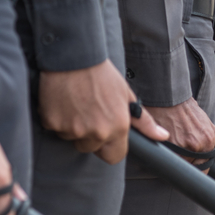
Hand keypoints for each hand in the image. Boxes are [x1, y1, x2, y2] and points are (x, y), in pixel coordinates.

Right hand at [39, 59, 164, 163]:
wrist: (73, 58)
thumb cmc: (102, 75)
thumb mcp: (128, 96)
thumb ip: (144, 122)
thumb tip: (163, 136)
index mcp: (118, 127)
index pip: (114, 157)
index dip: (110, 148)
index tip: (107, 138)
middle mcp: (96, 132)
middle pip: (91, 149)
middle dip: (90, 137)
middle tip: (89, 114)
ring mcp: (72, 129)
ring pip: (72, 138)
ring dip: (73, 127)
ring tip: (76, 104)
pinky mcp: (52, 123)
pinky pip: (55, 128)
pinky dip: (56, 119)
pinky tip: (62, 102)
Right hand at [145, 99, 214, 169]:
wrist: (170, 98)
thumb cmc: (187, 109)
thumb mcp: (207, 123)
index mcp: (208, 141)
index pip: (206, 164)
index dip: (200, 166)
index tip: (194, 164)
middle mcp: (198, 145)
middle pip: (193, 166)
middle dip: (189, 163)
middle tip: (182, 152)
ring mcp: (184, 146)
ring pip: (182, 164)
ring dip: (179, 160)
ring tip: (174, 145)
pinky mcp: (170, 145)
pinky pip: (171, 159)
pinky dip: (170, 156)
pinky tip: (167, 145)